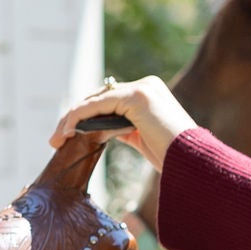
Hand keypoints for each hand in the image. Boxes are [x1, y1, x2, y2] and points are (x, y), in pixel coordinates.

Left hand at [51, 77, 194, 168]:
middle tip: (57, 138)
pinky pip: (96, 105)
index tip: (68, 135)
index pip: (110, 99)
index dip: (86, 116)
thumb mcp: (143, 138)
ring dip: (70, 119)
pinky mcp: (136, 97)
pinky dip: (77, 118)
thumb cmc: (174, 159)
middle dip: (74, 117)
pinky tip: (66, 132)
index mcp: (151, 93)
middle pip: (99, 98)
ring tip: (57, 139)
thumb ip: (124, 128)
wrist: (193, 163)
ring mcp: (141, 89)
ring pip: (94, 100)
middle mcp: (146, 86)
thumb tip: (101, 129)